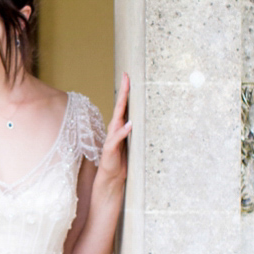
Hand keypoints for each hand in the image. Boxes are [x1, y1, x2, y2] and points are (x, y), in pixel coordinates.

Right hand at [97, 72, 130, 189]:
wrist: (111, 177)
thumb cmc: (120, 160)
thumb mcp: (130, 143)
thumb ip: (133, 132)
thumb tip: (142, 120)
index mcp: (119, 126)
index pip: (123, 105)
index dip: (125, 91)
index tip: (127, 76)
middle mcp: (114, 128)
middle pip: (119, 107)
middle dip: (123, 92)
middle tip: (126, 77)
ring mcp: (112, 138)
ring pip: (117, 119)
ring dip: (122, 106)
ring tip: (126, 94)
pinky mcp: (110, 149)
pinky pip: (117, 138)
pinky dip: (123, 131)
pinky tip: (129, 124)